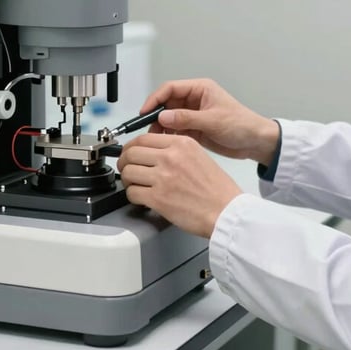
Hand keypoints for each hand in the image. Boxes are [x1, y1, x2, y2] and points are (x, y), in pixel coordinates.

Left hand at [117, 133, 241, 237]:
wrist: (226, 211)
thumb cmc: (217, 189)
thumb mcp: (199, 155)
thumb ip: (175, 150)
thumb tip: (152, 152)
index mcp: (181, 143)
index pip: (143, 138)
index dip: (131, 147)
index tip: (130, 153)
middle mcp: (170, 157)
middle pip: (131, 153)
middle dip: (124, 162)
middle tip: (127, 169)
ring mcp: (163, 177)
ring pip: (128, 172)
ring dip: (127, 180)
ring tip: (134, 184)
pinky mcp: (158, 198)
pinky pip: (132, 193)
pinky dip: (132, 196)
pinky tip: (141, 198)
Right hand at [140, 79, 279, 164]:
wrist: (255, 142)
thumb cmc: (241, 125)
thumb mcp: (213, 120)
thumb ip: (186, 118)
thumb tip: (162, 117)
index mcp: (200, 89)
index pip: (170, 88)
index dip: (155, 99)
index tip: (145, 112)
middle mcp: (194, 99)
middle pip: (166, 103)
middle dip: (156, 115)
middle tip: (147, 129)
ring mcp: (193, 114)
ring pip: (169, 118)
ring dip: (161, 127)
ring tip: (155, 140)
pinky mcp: (194, 129)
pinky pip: (175, 130)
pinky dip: (169, 136)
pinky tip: (165, 144)